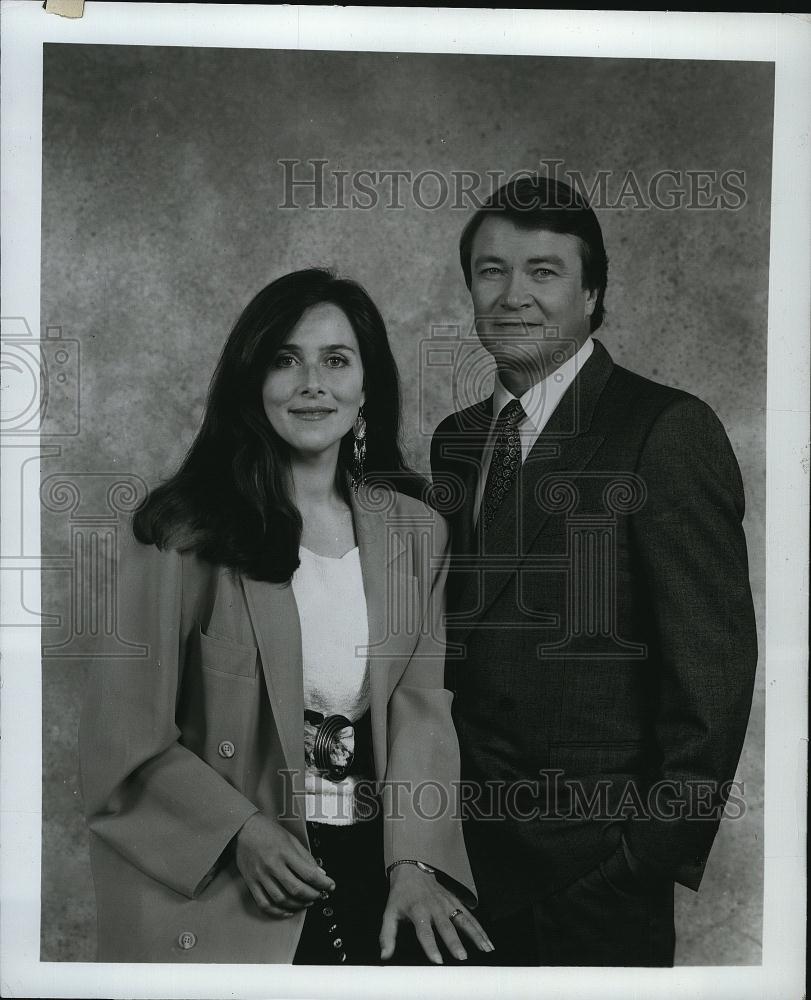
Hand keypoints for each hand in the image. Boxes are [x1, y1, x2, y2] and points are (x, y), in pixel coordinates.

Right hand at [234, 812, 334, 917]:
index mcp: (285, 852)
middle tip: (319, 895)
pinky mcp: (251, 883)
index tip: (330, 886)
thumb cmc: (269, 831)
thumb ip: (306, 856)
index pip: (308, 873)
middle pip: (296, 889)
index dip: (322, 883)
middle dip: (312, 896)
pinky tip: (288, 911)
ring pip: (282, 900)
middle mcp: (273, 865)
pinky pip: (264, 904)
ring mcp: (260, 876)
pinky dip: (278, 912)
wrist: (243, 829)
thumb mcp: (291, 838)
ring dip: (298, 905)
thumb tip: (320, 873)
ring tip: (307, 902)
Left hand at [379, 865, 493, 963]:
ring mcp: (447, 904)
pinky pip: (470, 916)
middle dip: (455, 942)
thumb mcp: (389, 912)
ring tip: (485, 949)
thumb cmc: (401, 895)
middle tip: (462, 957)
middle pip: (446, 927)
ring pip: (463, 920)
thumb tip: (384, 955)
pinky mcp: (455, 901)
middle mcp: (435, 907)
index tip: (437, 960)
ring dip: (475, 935)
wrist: (412, 870)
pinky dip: (480, 928)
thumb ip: (387, 935)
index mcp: (417, 911)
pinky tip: (487, 941)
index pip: (424, 931)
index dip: (430, 946)